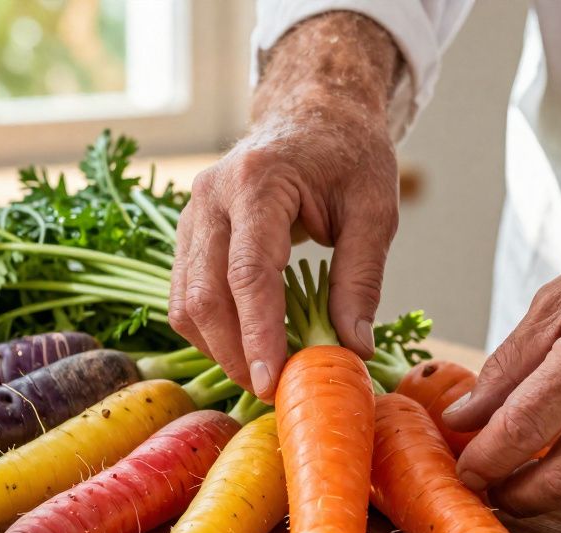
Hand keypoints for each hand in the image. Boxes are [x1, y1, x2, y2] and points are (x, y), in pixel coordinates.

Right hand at [169, 12, 399, 399]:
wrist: (314, 111)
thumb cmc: (349, 155)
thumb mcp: (375, 211)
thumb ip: (362, 278)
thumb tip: (353, 348)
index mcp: (259, 182)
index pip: (249, 274)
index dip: (258, 335)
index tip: (271, 382)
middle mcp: (212, 196)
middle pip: (206, 294)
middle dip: (234, 353)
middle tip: (272, 392)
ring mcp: (193, 213)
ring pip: (185, 300)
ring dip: (219, 347)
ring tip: (262, 374)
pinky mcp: (190, 232)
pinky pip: (186, 293)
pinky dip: (212, 328)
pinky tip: (246, 345)